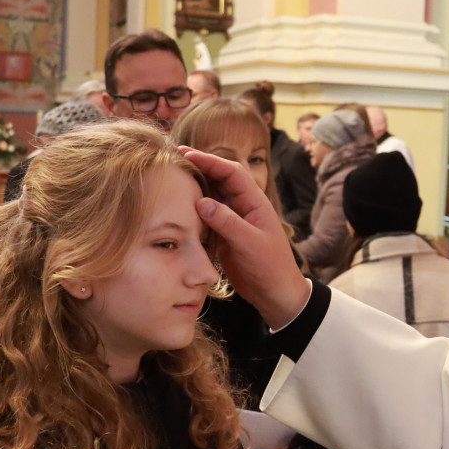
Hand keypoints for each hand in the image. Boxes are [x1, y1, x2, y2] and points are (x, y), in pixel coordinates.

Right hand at [179, 147, 310, 328]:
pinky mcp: (225, 234)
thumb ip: (227, 222)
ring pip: (213, 195)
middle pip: (220, 179)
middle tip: (174, 158)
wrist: (276, 294)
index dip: (210, 161)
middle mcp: (244, 207)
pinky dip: (194, 207)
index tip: (187, 154)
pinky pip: (208, 215)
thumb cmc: (270, 268)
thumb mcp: (250, 244)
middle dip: (200, 167)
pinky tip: (178, 204)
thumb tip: (201, 202)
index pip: (232, 173)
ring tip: (173, 176)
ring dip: (195, 185)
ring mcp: (234, 220)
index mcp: (255, 203)